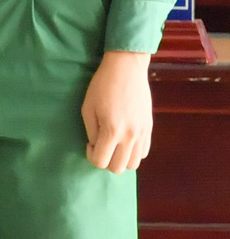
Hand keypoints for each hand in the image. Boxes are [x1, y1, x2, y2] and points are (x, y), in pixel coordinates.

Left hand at [82, 50, 152, 172]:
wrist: (126, 70)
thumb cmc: (102, 86)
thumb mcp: (88, 109)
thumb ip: (91, 132)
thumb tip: (96, 147)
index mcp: (112, 131)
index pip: (101, 162)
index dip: (91, 155)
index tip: (90, 142)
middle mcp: (130, 136)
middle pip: (119, 168)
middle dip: (106, 161)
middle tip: (100, 144)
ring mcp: (143, 133)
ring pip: (134, 164)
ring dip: (121, 159)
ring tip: (113, 143)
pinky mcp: (149, 129)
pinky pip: (143, 152)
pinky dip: (133, 152)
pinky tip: (124, 139)